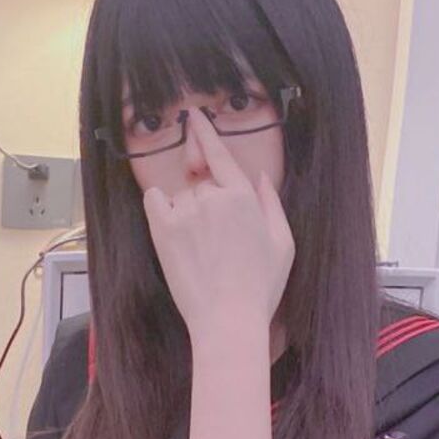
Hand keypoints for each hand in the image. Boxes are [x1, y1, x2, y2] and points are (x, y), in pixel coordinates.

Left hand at [141, 106, 295, 335]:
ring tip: (198, 249)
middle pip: (200, 183)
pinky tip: (170, 225)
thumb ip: (271, 204)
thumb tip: (260, 177)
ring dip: (185, 212)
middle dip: (204, 202)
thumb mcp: (283, 244)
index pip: (219, 154)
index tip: (194, 117)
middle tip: (212, 239)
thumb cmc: (260, 288)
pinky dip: (159, 205)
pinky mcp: (164, 231)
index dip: (205, 132)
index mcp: (244, 197)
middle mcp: (213, 198)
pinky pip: (155, 200)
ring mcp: (186, 213)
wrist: (228, 321)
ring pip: (180, 197)